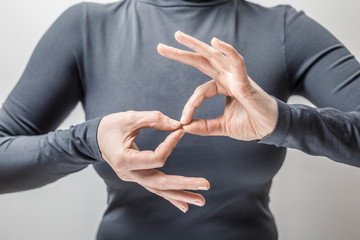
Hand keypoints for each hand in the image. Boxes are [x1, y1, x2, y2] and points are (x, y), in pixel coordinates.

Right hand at [97, 111, 209, 212]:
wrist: (94, 138)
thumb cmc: (110, 126)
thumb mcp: (130, 117)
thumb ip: (154, 119)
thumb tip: (178, 124)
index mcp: (124, 160)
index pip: (156, 158)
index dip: (171, 144)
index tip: (180, 130)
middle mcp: (129, 174)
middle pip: (160, 183)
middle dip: (184, 185)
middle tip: (205, 186)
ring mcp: (133, 178)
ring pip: (159, 190)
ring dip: (181, 195)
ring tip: (200, 200)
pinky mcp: (137, 177)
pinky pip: (155, 189)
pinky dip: (170, 196)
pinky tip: (184, 205)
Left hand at [157, 31, 277, 140]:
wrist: (271, 129)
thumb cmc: (251, 124)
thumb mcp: (223, 127)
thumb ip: (205, 126)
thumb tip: (185, 126)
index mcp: (222, 87)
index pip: (199, 91)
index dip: (190, 105)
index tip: (182, 120)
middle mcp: (227, 78)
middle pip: (200, 61)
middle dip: (181, 54)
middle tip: (161, 46)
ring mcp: (236, 77)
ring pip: (214, 56)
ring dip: (196, 45)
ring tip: (178, 35)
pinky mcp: (246, 81)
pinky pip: (237, 62)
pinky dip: (227, 51)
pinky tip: (215, 42)